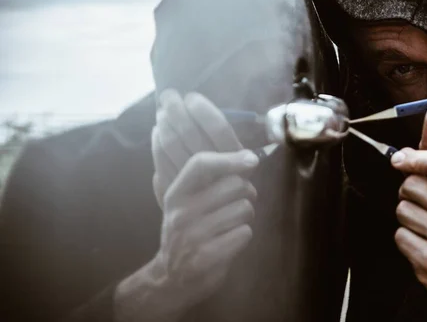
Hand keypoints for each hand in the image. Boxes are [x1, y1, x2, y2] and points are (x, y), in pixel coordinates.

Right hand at [116, 150, 258, 321]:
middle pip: (235, 185)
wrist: (170, 279)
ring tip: (233, 223)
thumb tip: (239, 150)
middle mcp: (181, 212)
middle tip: (239, 202)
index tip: (252, 160)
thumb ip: (201, 177)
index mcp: (176, 194)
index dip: (230, 158)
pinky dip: (243, 236)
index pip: (201, 163)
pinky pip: (244, 233)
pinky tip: (230, 240)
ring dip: (246, 216)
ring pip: (243, 209)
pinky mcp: (206, 257)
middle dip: (246, 193)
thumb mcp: (182, 203)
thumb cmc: (185, 233)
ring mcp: (192, 235)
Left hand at [152, 89, 242, 208]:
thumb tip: (197, 112)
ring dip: (165, 124)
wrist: (210, 236)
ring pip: (173, 145)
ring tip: (162, 113)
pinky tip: (156, 133)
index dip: (204, 110)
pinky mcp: (176, 193)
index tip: (191, 97)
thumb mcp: (232, 167)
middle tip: (169, 97)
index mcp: (238, 162)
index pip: (219, 129)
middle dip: (177, 111)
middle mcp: (218, 173)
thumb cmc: (225, 193)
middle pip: (192, 134)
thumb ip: (219, 142)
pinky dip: (156, 144)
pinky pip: (161, 162)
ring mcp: (195, 184)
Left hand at [390, 148, 426, 320]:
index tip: (400, 160)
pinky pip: (400, 235)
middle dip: (408, 194)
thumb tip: (405, 157)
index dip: (416, 157)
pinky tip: (423, 246)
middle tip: (420, 206)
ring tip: (425, 229)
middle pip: (411, 185)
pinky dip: (406, 240)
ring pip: (402, 210)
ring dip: (407, 219)